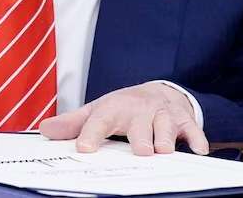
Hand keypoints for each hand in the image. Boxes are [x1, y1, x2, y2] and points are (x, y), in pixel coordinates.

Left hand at [39, 82, 208, 155]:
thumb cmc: (123, 108)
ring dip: (166, 138)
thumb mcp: (97, 111)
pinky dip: (197, 139)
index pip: (99, 120)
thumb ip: (72, 124)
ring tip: (164, 151)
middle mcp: (139, 110)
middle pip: (140, 125)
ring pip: (167, 126)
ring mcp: (163, 114)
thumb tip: (44, 131)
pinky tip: (198, 150)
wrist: (157, 91)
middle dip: (141, 137)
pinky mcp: (183, 120)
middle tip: (141, 151)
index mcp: (114, 108)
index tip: (84, 149)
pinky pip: (193, 129)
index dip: (91, 134)